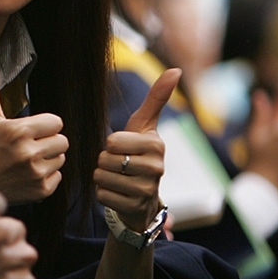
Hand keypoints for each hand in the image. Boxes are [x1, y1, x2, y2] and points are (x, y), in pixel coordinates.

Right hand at [0, 53, 68, 204]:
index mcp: (18, 131)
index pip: (56, 122)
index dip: (42, 125)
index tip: (26, 131)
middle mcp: (28, 153)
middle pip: (62, 140)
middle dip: (47, 141)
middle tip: (27, 146)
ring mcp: (36, 174)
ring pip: (61, 158)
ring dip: (48, 158)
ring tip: (26, 160)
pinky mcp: (41, 191)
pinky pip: (59, 176)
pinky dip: (47, 176)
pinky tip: (27, 175)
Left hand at [95, 69, 177, 232]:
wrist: (142, 197)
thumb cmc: (139, 153)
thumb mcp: (145, 125)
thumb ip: (157, 98)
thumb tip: (176, 70)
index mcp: (157, 145)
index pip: (113, 140)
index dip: (111, 144)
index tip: (124, 148)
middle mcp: (157, 169)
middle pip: (105, 158)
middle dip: (105, 161)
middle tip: (120, 165)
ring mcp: (147, 191)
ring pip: (101, 176)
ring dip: (102, 177)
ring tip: (118, 178)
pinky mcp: (134, 208)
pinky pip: (101, 194)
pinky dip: (103, 193)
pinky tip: (117, 193)